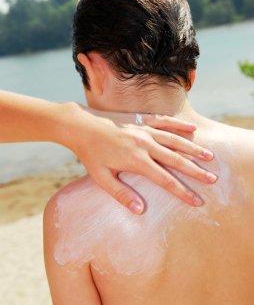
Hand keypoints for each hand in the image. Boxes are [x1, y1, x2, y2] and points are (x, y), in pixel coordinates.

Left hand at [64, 104, 214, 214]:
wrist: (81, 126)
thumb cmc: (90, 153)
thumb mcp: (101, 177)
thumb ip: (122, 194)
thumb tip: (141, 210)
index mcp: (136, 160)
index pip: (165, 180)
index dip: (183, 191)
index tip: (197, 200)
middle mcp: (145, 144)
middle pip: (176, 160)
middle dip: (195, 171)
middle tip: (212, 179)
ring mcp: (145, 130)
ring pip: (175, 140)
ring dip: (193, 148)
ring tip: (209, 156)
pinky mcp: (142, 120)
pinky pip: (165, 122)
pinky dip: (179, 125)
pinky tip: (191, 128)